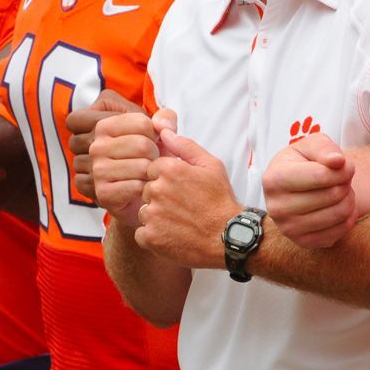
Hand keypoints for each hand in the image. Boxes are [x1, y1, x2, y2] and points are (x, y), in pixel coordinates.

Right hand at [89, 110, 163, 225]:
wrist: (138, 193)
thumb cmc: (146, 159)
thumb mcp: (158, 133)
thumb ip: (165, 118)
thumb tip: (162, 125)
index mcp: (103, 126)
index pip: (142, 122)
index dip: (155, 134)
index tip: (149, 142)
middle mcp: (96, 147)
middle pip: (142, 145)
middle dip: (155, 155)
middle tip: (149, 161)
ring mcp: (97, 170)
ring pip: (142, 166)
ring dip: (152, 173)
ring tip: (146, 174)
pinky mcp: (103, 193)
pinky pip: (138, 186)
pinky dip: (147, 188)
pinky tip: (142, 188)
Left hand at [135, 127, 240, 269]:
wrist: (228, 238)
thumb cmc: (221, 201)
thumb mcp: (211, 166)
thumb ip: (185, 146)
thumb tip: (164, 132)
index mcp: (169, 170)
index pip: (152, 170)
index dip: (167, 180)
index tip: (181, 190)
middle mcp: (157, 190)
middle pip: (147, 190)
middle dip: (160, 198)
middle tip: (182, 207)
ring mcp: (152, 215)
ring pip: (144, 211)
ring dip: (156, 217)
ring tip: (179, 222)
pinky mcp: (150, 237)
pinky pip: (142, 233)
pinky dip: (154, 236)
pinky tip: (173, 235)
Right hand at [263, 134, 357, 248]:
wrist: (292, 188)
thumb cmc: (303, 162)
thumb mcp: (310, 145)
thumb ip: (325, 148)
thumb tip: (338, 162)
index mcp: (274, 179)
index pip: (321, 176)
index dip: (343, 169)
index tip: (345, 165)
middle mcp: (277, 208)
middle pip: (332, 195)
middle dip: (345, 183)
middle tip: (342, 179)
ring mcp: (289, 229)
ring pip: (339, 214)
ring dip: (349, 199)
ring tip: (341, 191)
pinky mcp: (303, 243)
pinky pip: (340, 232)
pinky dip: (348, 217)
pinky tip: (339, 206)